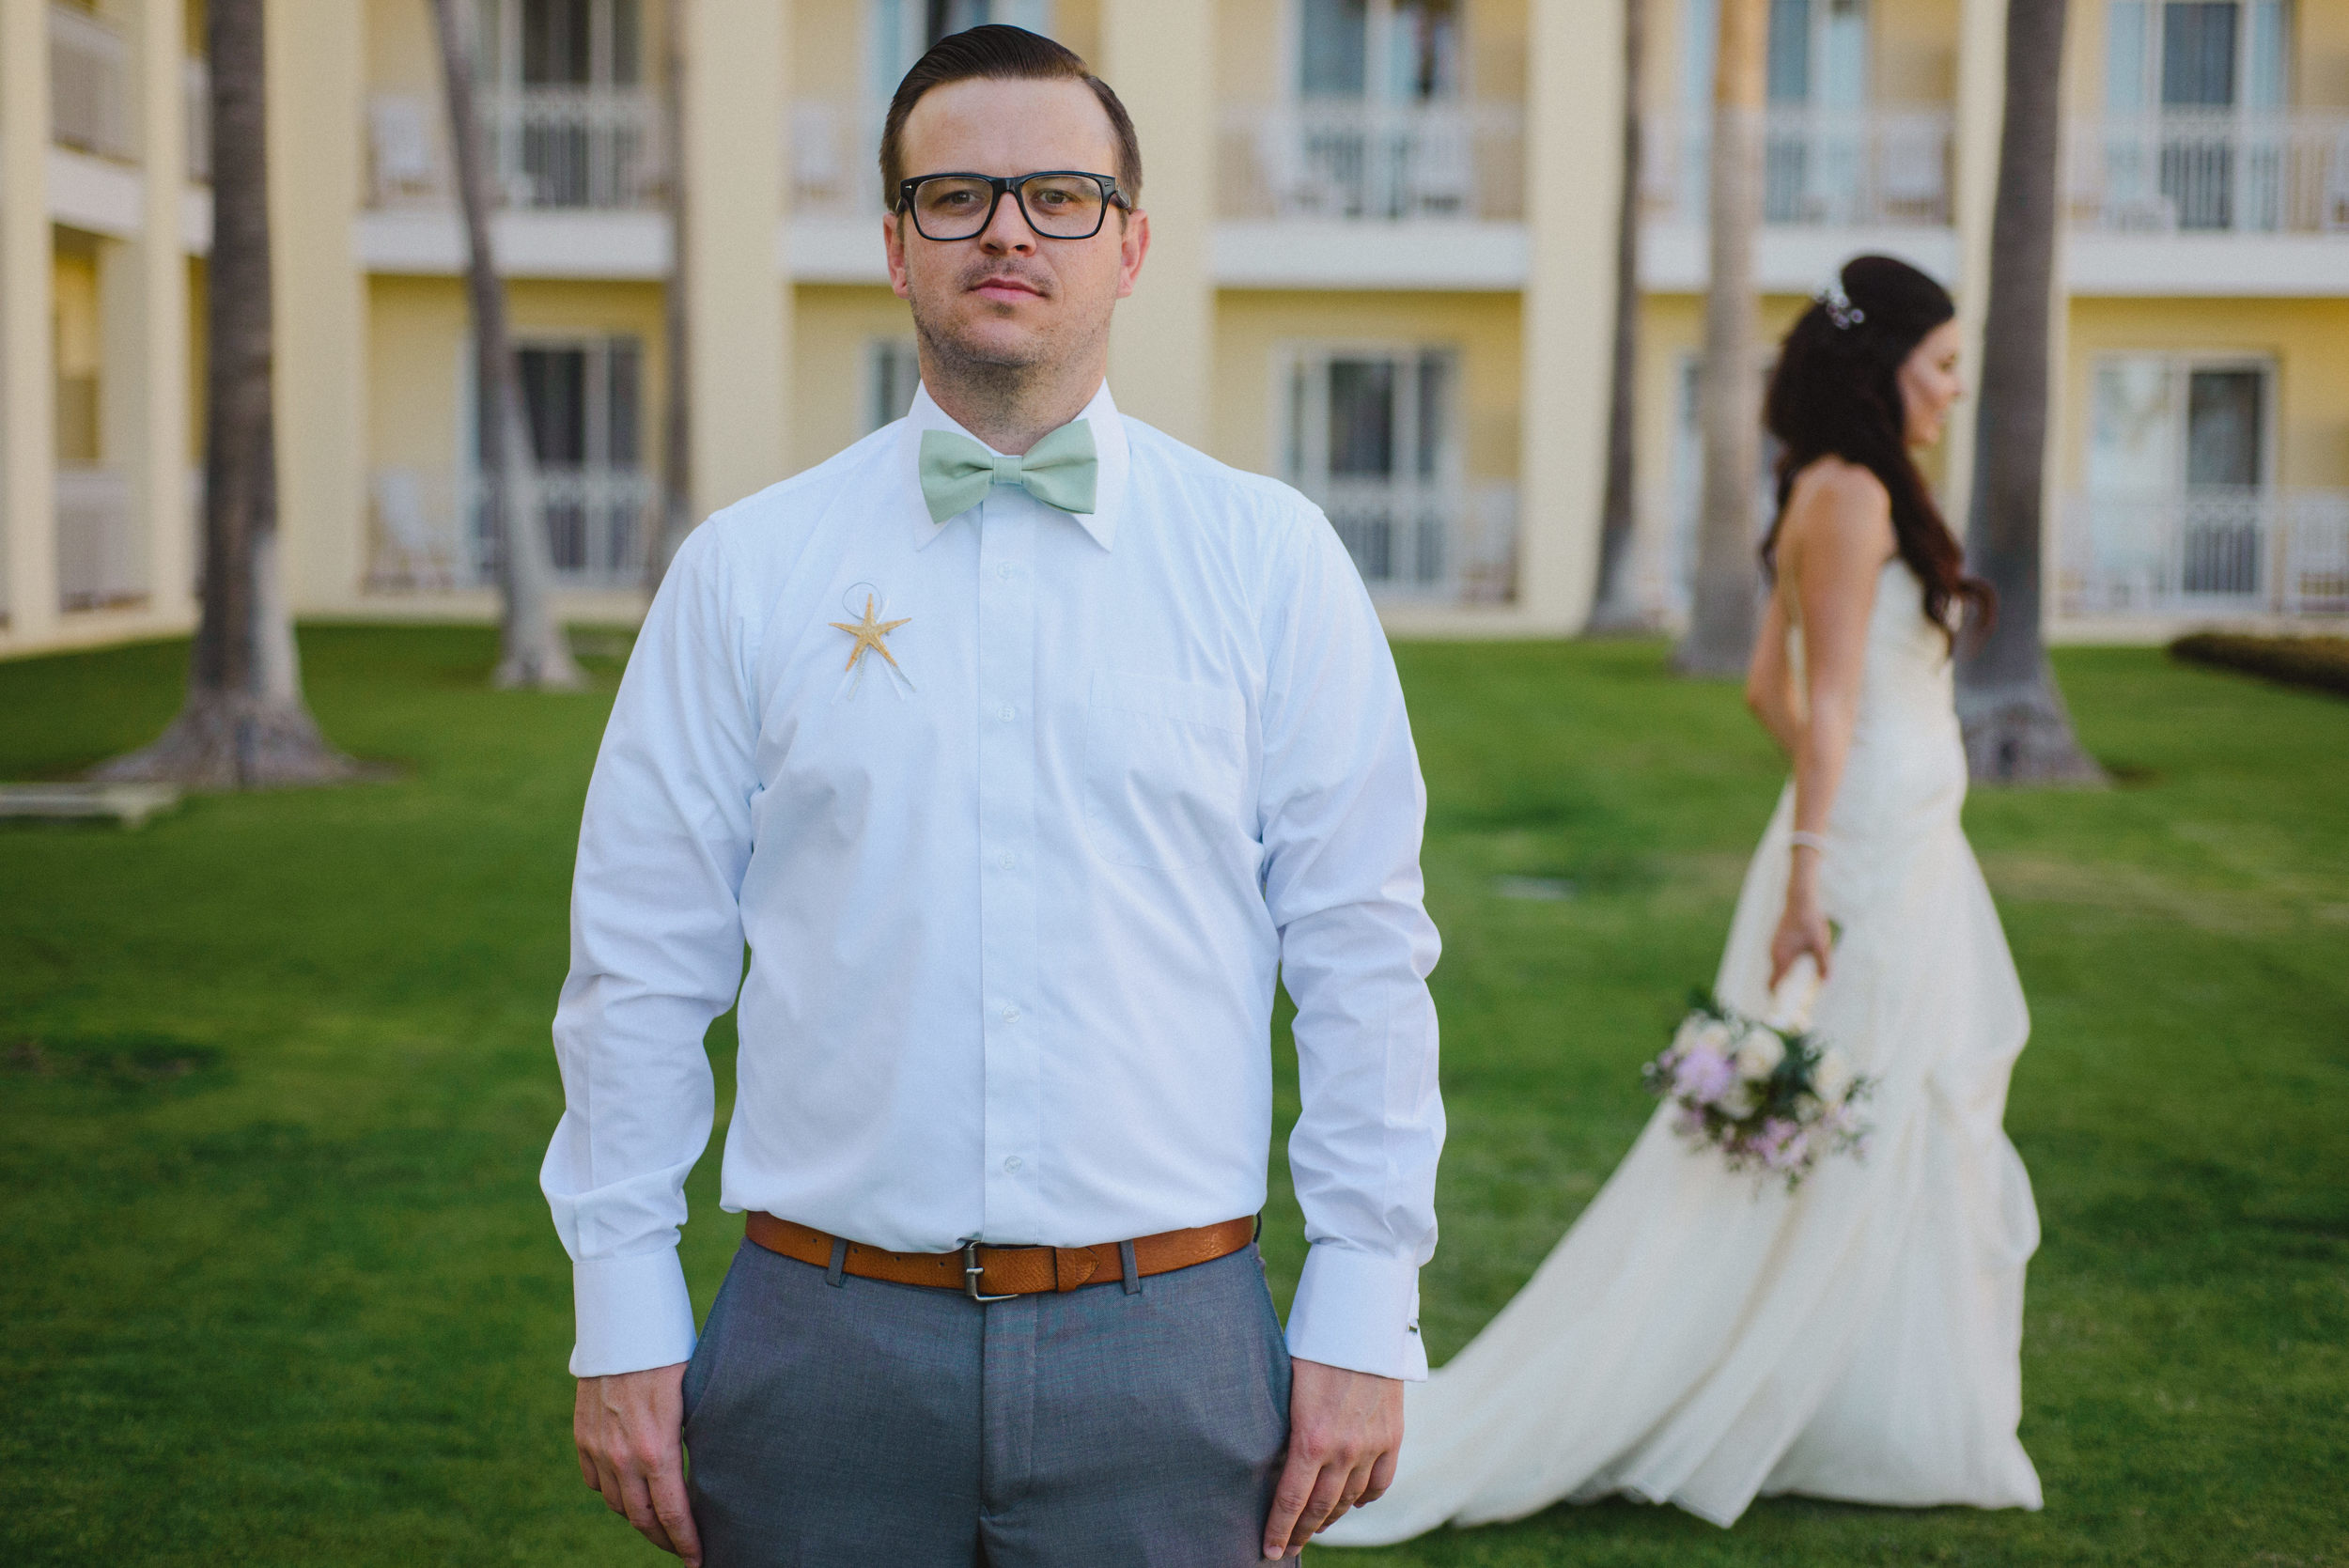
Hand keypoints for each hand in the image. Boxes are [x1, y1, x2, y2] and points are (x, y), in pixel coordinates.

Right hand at [575, 1363, 700, 1564]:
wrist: (624, 1326)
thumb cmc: (672, 1358)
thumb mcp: (697, 1399)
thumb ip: (700, 1439)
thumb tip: (718, 1471)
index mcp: (656, 1450)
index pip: (672, 1514)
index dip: (686, 1542)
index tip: (699, 1559)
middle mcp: (622, 1457)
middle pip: (642, 1519)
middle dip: (664, 1540)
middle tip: (682, 1548)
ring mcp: (598, 1448)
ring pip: (617, 1505)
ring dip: (639, 1519)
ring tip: (659, 1523)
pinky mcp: (582, 1436)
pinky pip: (595, 1481)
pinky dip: (613, 1494)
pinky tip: (630, 1494)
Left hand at [1262, 1358, 1403, 1559]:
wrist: (1361, 1321)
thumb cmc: (1312, 1347)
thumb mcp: (1284, 1387)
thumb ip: (1282, 1426)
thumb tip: (1267, 1454)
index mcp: (1310, 1439)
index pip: (1291, 1501)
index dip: (1279, 1530)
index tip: (1270, 1550)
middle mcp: (1343, 1450)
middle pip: (1321, 1508)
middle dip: (1301, 1532)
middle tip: (1288, 1546)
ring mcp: (1372, 1445)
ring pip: (1350, 1499)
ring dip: (1332, 1517)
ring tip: (1317, 1526)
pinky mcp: (1392, 1435)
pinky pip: (1380, 1482)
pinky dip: (1365, 1497)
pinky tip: (1353, 1503)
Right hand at [1769, 886, 1833, 990]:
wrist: (1800, 900)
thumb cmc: (1810, 922)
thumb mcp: (1820, 945)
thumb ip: (1823, 964)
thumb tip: (1826, 982)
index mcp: (1782, 958)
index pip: (1773, 984)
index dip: (1776, 998)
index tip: (1785, 1008)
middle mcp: (1774, 954)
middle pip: (1776, 978)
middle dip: (1785, 990)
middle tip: (1800, 999)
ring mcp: (1774, 946)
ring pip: (1778, 968)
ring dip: (1788, 977)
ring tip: (1804, 983)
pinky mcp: (1778, 941)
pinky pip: (1780, 959)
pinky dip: (1788, 967)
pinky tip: (1802, 965)